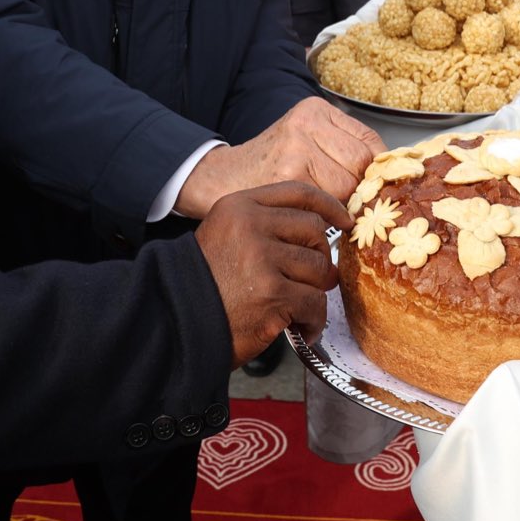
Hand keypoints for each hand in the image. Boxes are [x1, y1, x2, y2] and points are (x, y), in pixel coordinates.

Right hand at [175, 97, 379, 217]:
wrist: (221, 180)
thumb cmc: (269, 165)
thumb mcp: (305, 141)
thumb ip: (342, 149)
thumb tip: (389, 175)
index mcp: (314, 110)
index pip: (369, 142)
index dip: (376, 171)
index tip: (373, 189)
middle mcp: (305, 123)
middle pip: (362, 163)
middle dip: (360, 189)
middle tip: (347, 204)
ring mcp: (296, 148)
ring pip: (348, 186)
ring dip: (343, 205)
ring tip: (324, 209)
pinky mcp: (288, 177)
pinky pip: (327, 203)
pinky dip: (326, 216)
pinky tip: (311, 215)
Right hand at [194, 181, 348, 367]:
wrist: (175, 321)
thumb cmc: (204, 284)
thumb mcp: (226, 235)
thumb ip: (265, 225)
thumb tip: (320, 233)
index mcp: (240, 206)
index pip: (297, 192)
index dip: (328, 206)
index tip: (344, 221)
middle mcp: (251, 226)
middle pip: (314, 231)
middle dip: (320, 259)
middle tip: (310, 280)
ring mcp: (261, 259)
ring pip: (319, 269)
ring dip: (315, 293)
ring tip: (298, 308)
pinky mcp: (272, 294)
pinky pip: (315, 304)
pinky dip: (312, 321)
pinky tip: (300, 327)